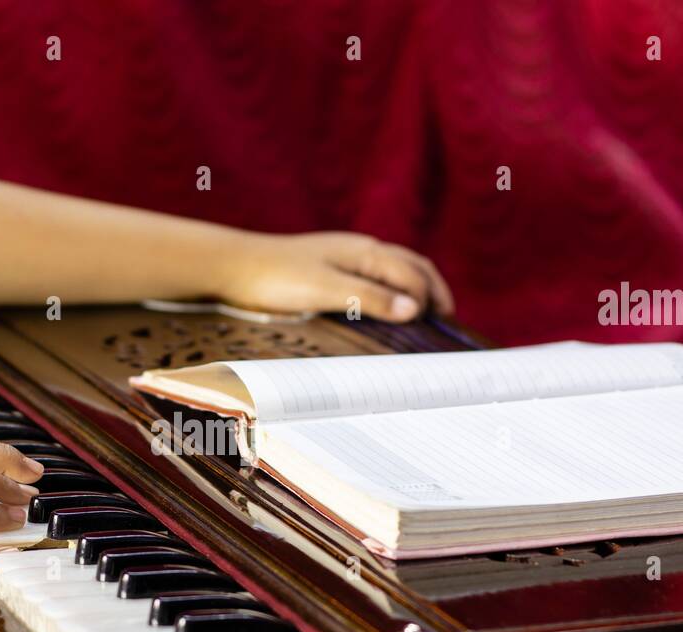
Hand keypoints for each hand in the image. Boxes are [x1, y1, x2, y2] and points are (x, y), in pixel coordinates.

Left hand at [215, 231, 453, 322]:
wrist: (233, 266)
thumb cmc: (276, 278)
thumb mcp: (326, 290)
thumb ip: (370, 298)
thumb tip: (415, 308)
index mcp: (365, 252)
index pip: (413, 275)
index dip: (431, 300)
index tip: (443, 329)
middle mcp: (360, 250)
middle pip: (411, 266)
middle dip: (434, 289)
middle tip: (449, 318)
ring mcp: (345, 257)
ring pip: (394, 269)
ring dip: (415, 288)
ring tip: (426, 313)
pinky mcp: (330, 268)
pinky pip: (373, 276)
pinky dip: (392, 290)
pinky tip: (385, 307)